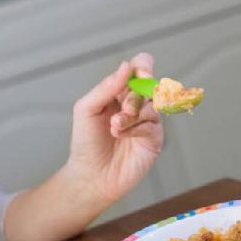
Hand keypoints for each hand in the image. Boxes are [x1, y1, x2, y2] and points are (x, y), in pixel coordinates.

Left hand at [64, 52, 163, 206]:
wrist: (90, 175)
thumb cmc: (86, 142)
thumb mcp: (87, 108)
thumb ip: (107, 86)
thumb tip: (127, 66)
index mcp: (121, 91)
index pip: (140, 68)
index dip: (144, 66)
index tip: (140, 72)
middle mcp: (137, 103)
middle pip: (150, 85)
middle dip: (136, 95)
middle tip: (123, 108)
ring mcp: (148, 121)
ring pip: (152, 105)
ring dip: (132, 114)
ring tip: (115, 126)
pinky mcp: (154, 139)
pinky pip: (153, 125)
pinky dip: (136, 128)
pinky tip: (121, 135)